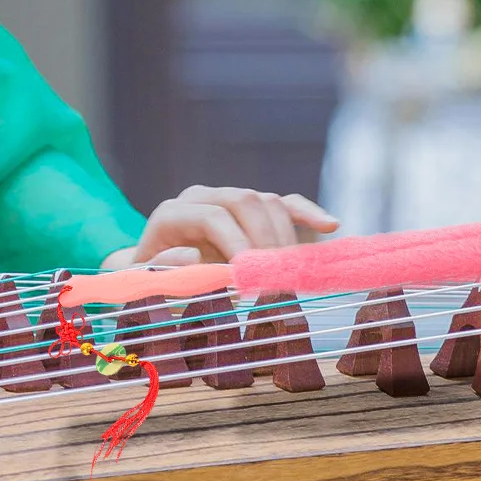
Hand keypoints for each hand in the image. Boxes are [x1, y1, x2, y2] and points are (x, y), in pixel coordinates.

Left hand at [101, 187, 338, 268]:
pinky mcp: (255, 209)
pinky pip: (287, 204)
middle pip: (246, 201)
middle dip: (266, 239)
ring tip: (291, 271)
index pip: (213, 217)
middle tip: (278, 275)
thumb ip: (169, 269)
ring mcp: (232, 199)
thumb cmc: (151, 283)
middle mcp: (204, 197)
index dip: (236, 243)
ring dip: (285, 236)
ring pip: (269, 202)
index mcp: (174, 213)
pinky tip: (330, 226)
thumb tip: (193, 254)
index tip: (252, 274)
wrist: (153, 273)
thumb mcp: (150, 281)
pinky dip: (309, 214)